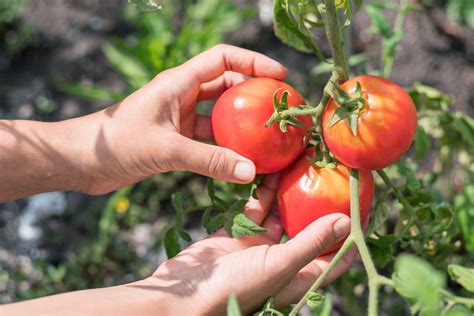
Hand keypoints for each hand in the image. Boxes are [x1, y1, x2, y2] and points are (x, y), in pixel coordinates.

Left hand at [70, 44, 287, 194]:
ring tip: (267, 137)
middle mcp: (182, 96)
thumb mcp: (166, 149)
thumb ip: (209, 161)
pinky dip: (225, 149)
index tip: (279, 77)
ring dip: (241, 124)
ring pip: (220, 115)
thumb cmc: (116, 144)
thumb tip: (250, 172)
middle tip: (279, 109)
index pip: (223, 58)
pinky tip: (241, 162)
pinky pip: (209, 140)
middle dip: (253, 94)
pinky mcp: (176, 140)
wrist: (82, 162)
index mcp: (178, 82)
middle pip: (227, 86)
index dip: (253, 62)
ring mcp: (180, 118)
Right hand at [145, 174, 354, 314]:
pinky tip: (272, 171)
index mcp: (298, 276)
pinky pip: (255, 209)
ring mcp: (259, 247)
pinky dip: (263, 193)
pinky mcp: (237, 234)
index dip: (351, 235)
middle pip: (309, 230)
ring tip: (305, 166)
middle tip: (334, 177)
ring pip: (281, 215)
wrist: (185, 292)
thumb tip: (346, 222)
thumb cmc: (235, 288)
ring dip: (291, 194)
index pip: (335, 256)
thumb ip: (311, 243)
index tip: (365, 208)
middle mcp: (282, 261)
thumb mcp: (279, 266)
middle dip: (321, 206)